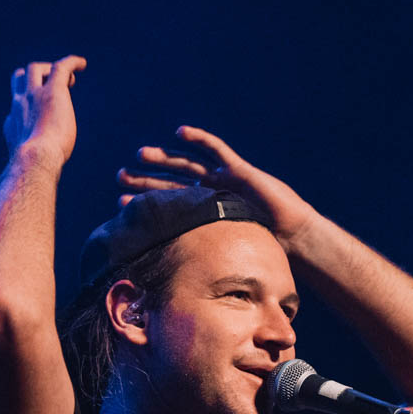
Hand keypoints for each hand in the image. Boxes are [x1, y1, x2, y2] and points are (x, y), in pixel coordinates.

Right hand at [3, 56, 86, 166]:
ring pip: (36, 68)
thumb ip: (34, 160)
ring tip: (69, 80)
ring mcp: (34, 95)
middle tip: (52, 86)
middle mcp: (20, 104)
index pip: (18, 106)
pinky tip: (82, 64)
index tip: (42, 115)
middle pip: (21, 78)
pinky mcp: (52, 91)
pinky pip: (61, 67)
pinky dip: (71, 63)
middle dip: (35, 79)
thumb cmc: (36, 168)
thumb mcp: (31, 163)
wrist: (36, 160)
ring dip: (51, 70)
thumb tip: (43, 169)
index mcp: (14, 122)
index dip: (29, 105)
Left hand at [117, 126, 319, 248]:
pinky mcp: (239, 170)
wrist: (292, 237)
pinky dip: (200, 139)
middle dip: (146, 179)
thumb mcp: (227, 253)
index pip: (169, 205)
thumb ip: (205, 257)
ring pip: (187, 164)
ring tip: (140, 154)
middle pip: (172, 182)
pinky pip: (217, 150)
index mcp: (205, 212)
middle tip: (121, 175)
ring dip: (164, 158)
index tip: (121, 201)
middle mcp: (211, 193)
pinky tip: (180, 132)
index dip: (146, 202)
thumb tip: (178, 282)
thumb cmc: (265, 248)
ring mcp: (224, 179)